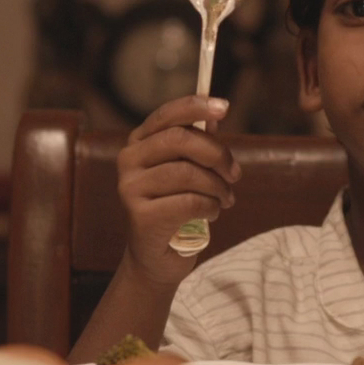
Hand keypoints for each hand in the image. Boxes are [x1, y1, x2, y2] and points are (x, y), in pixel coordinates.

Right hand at [116, 96, 240, 285]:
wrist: (157, 257)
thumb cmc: (176, 209)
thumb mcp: (187, 172)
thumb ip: (197, 145)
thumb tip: (214, 117)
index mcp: (139, 143)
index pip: (167, 115)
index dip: (196, 106)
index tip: (225, 107)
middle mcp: (128, 161)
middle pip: (181, 140)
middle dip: (217, 155)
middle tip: (235, 174)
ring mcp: (130, 188)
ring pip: (188, 173)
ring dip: (218, 187)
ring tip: (225, 199)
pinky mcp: (140, 216)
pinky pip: (190, 202)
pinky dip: (210, 207)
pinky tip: (211, 213)